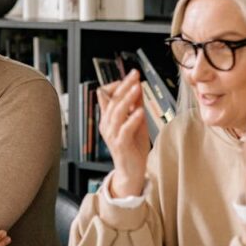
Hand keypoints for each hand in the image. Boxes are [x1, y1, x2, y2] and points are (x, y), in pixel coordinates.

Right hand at [97, 70, 150, 197]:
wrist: (132, 171)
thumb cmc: (134, 147)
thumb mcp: (137, 122)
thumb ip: (136, 106)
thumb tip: (138, 87)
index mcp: (108, 119)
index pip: (106, 95)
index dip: (118, 84)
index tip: (132, 76)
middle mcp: (107, 125)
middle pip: (112, 100)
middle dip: (124, 86)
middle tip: (134, 74)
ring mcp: (112, 135)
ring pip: (117, 112)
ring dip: (128, 99)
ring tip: (137, 88)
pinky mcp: (120, 144)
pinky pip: (125, 129)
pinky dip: (132, 119)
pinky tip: (140, 111)